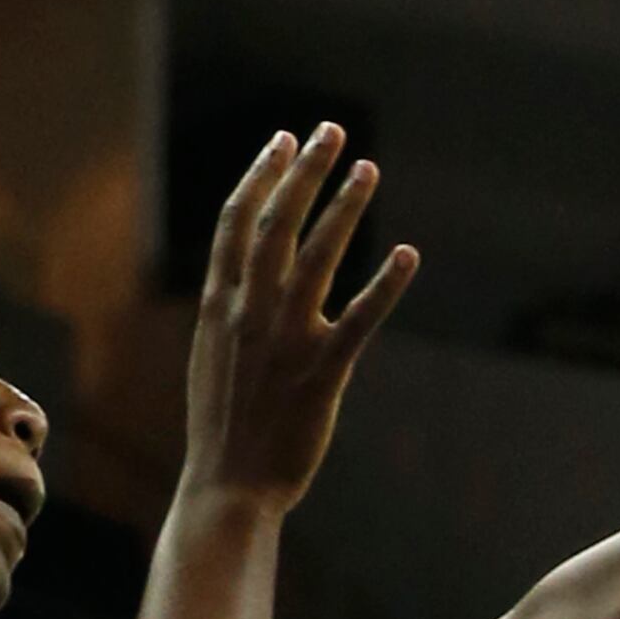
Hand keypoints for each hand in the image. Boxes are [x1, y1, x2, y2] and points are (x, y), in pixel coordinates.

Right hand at [183, 125, 417, 509]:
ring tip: (368, 169)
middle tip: (331, 130)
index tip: (283, 140)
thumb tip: (240, 280)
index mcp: (219, 306)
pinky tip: (408, 253)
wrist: (227, 487)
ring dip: (344, 208)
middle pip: (276, 223)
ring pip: (316, 259)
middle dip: (304, 172)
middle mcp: (248, 313)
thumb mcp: (212, 357)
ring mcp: (284, 341)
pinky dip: (385, 285)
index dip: (261, 176)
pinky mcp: (322, 374)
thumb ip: (229, 313)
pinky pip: (359, 320)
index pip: (236, 223)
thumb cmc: (225, 428)